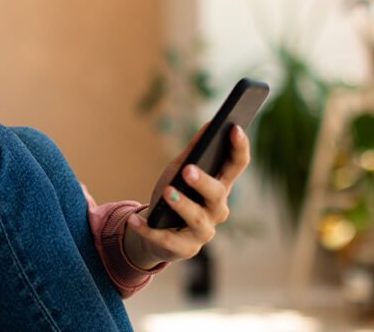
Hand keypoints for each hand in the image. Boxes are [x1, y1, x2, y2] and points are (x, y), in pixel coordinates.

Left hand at [122, 123, 250, 268]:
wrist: (157, 233)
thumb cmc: (174, 195)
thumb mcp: (181, 171)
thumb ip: (195, 150)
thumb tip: (209, 124)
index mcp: (220, 187)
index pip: (237, 166)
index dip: (239, 147)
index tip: (234, 128)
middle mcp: (217, 210)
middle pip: (217, 194)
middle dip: (203, 182)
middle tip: (188, 170)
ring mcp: (203, 232)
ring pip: (195, 218)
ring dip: (180, 205)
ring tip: (167, 192)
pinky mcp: (184, 248)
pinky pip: (165, 238)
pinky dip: (148, 229)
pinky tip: (133, 220)